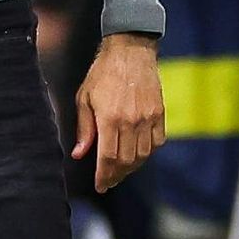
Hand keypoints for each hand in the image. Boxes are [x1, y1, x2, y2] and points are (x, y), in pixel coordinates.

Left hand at [72, 32, 164, 191]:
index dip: (104, 176)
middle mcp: (131, 122)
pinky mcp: (160, 114)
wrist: (130, 52)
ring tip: (121, 171)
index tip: (100, 186)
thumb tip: (79, 153)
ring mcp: (148, 119)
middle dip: (116, 175)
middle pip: (126, 161)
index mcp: (110, 118)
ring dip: (131, 168)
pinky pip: (156, 143)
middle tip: (109, 181)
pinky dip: (147, 154)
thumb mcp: (84, 97)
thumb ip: (84, 128)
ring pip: (142, 155)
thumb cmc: (103, 72)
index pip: (108, 158)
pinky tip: (137, 155)